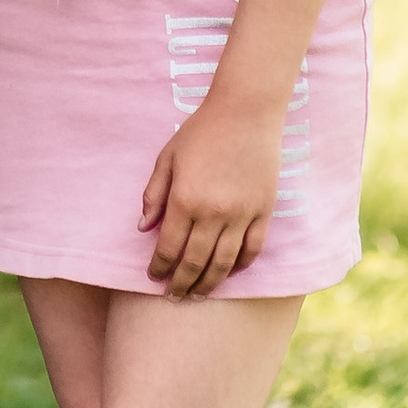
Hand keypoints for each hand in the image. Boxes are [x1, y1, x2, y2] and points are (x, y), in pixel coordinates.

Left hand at [139, 96, 282, 297]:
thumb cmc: (201, 131)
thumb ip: (154, 194)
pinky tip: (230, 272)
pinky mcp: (264, 211)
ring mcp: (241, 215)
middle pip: (195, 263)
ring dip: (209, 283)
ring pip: (224, 263)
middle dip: (182, 284)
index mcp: (185, 200)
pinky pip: (253, 249)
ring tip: (198, 293)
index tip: (153, 277)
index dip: (160, 267)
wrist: (245, 112)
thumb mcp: (167, 158)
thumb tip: (144, 228)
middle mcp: (213, 214)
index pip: (169, 248)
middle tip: (174, 296)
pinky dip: (241, 266)